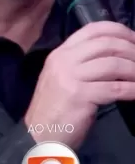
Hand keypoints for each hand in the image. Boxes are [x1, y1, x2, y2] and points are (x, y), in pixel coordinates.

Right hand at [24, 21, 134, 148]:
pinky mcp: (79, 95)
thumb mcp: (64, 78)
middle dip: (133, 51)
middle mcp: (64, 60)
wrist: (39, 134)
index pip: (92, 29)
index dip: (120, 31)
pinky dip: (133, 89)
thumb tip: (117, 57)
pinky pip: (116, 88)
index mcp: (60, 53)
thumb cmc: (55, 108)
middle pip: (106, 44)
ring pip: (113, 64)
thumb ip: (83, 64)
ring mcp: (70, 77)